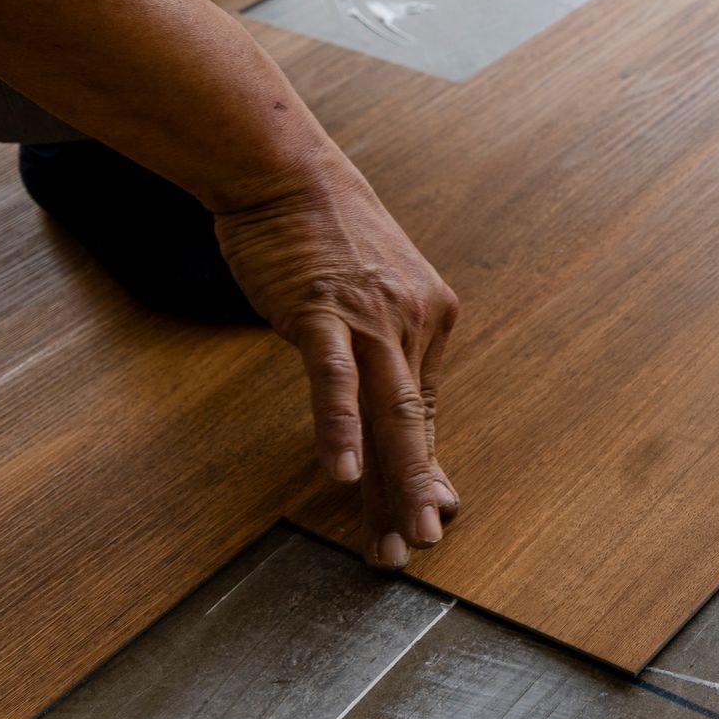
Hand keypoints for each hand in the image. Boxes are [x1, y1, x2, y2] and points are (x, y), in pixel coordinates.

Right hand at [212, 155, 459, 569]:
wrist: (288, 173)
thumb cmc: (325, 238)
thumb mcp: (370, 294)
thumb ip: (385, 351)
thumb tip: (386, 408)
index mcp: (430, 321)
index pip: (425, 412)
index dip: (425, 468)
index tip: (430, 515)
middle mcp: (414, 323)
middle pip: (415, 424)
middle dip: (417, 491)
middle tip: (422, 544)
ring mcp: (371, 319)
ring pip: (390, 413)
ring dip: (395, 479)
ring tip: (398, 533)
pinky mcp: (322, 313)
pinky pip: (334, 381)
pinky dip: (339, 428)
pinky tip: (340, 474)